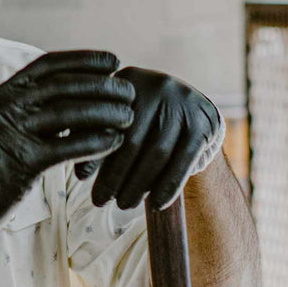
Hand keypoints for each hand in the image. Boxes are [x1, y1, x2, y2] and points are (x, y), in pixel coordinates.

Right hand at [0, 50, 134, 250]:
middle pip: (64, 85)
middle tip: (129, 90)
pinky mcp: (21, 164)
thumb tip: (63, 102)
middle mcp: (5, 108)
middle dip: (102, 84)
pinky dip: (95, 142)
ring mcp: (11, 133)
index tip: (112, 61)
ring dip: (105, 111)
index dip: (84, 60)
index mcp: (0, 96)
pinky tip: (115, 143)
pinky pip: (67, 147)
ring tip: (129, 116)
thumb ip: (23, 112)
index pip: (48, 65)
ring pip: (69, 112)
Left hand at [74, 67, 223, 209]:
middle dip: (114, 175)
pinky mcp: (206, 122)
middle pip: (131, 139)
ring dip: (138, 184)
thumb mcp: (121, 123)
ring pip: (156, 152)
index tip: (81, 179)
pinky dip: (168, 186)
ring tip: (124, 205)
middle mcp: (158, 85)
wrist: (196, 120)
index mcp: (128, 82)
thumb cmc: (145, 126)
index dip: (94, 152)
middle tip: (100, 201)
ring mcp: (185, 102)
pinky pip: (183, 160)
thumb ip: (97, 139)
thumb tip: (81, 173)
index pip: (106, 122)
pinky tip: (156, 204)